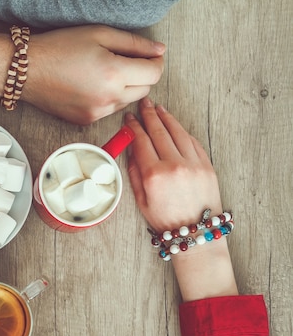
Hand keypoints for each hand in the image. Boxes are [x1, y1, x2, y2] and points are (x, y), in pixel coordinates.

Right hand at [23, 25, 164, 124]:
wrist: (27, 70)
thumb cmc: (59, 48)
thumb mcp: (99, 34)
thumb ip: (134, 44)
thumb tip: (158, 51)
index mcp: (113, 74)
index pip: (154, 73)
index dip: (156, 61)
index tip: (150, 55)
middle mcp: (108, 98)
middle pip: (144, 89)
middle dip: (142, 74)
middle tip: (126, 60)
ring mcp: (97, 113)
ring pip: (127, 101)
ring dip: (126, 87)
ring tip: (105, 72)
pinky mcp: (86, 121)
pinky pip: (109, 110)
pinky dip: (109, 98)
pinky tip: (92, 85)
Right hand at [125, 97, 221, 232]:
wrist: (195, 231)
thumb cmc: (166, 221)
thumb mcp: (141, 200)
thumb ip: (135, 173)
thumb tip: (132, 152)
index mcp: (154, 175)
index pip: (141, 141)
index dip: (134, 127)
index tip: (129, 119)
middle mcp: (175, 165)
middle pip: (159, 132)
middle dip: (150, 115)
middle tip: (144, 104)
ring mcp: (193, 164)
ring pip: (178, 132)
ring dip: (167, 118)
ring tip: (159, 109)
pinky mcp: (207, 165)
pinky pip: (193, 142)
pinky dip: (182, 131)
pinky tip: (174, 126)